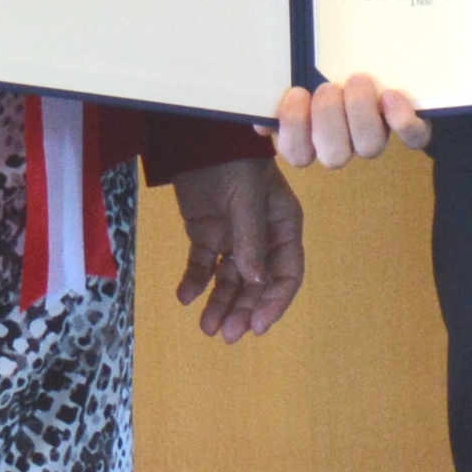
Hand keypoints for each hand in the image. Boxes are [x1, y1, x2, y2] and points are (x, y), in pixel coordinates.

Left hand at [172, 158, 304, 341]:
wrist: (198, 137)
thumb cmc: (234, 161)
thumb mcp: (248, 197)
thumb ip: (251, 239)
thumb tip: (255, 281)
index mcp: (283, 226)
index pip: (286, 273)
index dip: (274, 302)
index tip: (257, 326)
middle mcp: (261, 238)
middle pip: (256, 284)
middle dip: (243, 310)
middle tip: (227, 334)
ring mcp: (232, 238)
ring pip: (229, 280)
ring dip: (220, 304)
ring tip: (207, 327)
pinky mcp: (205, 234)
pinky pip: (202, 265)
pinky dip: (194, 282)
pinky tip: (184, 296)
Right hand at [268, 74, 430, 167]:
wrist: (374, 53)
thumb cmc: (323, 65)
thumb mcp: (295, 73)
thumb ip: (273, 94)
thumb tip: (262, 121)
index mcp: (310, 135)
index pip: (297, 153)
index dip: (295, 129)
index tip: (296, 94)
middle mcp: (343, 143)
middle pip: (333, 156)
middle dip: (328, 120)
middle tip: (328, 87)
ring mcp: (375, 135)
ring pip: (368, 147)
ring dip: (360, 113)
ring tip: (357, 80)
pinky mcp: (409, 125)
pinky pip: (413, 137)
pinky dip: (403, 121)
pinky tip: (392, 96)